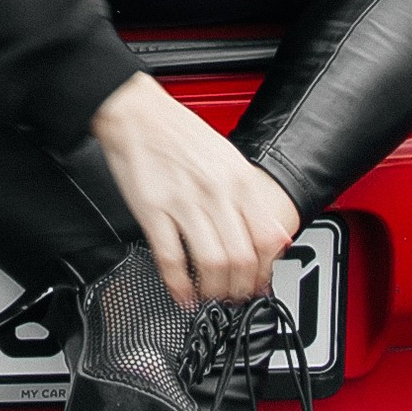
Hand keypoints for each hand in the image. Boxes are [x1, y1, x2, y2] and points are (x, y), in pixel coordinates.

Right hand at [89, 73, 300, 307]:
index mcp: (239, 180)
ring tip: (208, 296)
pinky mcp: (152, 210)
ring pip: (211, 264)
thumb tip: (274, 234)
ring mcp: (184, 202)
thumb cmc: (179, 134)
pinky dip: (179, 285)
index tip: (258, 284)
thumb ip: (252, 197)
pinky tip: (181, 293)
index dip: (265, 271)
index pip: (266, 239)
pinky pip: (171, 258)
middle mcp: (216, 192)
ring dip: (213, 290)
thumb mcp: (229, 158)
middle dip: (239, 288)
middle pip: (241, 258)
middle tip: (233, 296)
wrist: (137, 113)